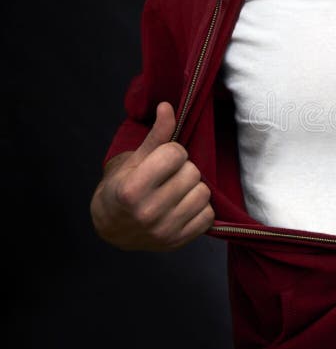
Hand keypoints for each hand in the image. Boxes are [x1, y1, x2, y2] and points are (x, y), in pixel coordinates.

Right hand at [90, 101, 214, 250]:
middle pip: (192, 172)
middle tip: (170, 175)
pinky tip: (183, 205)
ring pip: (204, 193)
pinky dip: (200, 208)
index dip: (172, 152)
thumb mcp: (135, 159)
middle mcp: (148, 213)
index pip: (175, 154)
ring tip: (178, 189)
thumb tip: (168, 106)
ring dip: (194, 187)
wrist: (113, 227)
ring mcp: (164, 231)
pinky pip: (209, 215)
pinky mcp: (179, 242)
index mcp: (132, 189)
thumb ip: (156, 135)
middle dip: (184, 168)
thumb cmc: (122, 187)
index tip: (163, 158)